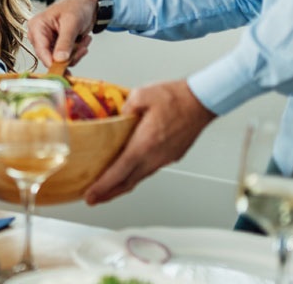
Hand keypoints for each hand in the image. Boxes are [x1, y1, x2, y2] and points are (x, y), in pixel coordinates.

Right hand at [28, 0, 97, 68]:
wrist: (88, 4)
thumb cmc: (77, 6)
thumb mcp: (71, 23)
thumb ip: (65, 42)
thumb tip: (59, 59)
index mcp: (37, 26)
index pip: (41, 50)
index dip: (52, 62)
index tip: (64, 70)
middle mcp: (39, 36)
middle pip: (50, 57)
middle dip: (69, 55)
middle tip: (82, 48)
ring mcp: (48, 42)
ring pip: (60, 60)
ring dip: (76, 53)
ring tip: (84, 40)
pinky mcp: (57, 46)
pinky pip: (66, 58)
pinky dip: (77, 52)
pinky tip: (83, 41)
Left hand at [83, 80, 215, 204]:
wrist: (202, 101)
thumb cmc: (176, 97)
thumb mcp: (141, 94)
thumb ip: (124, 107)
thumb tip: (116, 116)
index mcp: (145, 143)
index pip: (119, 172)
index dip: (103, 186)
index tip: (90, 195)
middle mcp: (155, 156)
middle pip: (128, 182)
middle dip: (108, 193)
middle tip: (93, 198)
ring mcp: (165, 158)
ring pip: (139, 177)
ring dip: (122, 185)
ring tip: (107, 187)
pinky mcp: (172, 155)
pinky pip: (150, 169)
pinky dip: (136, 174)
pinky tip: (129, 169)